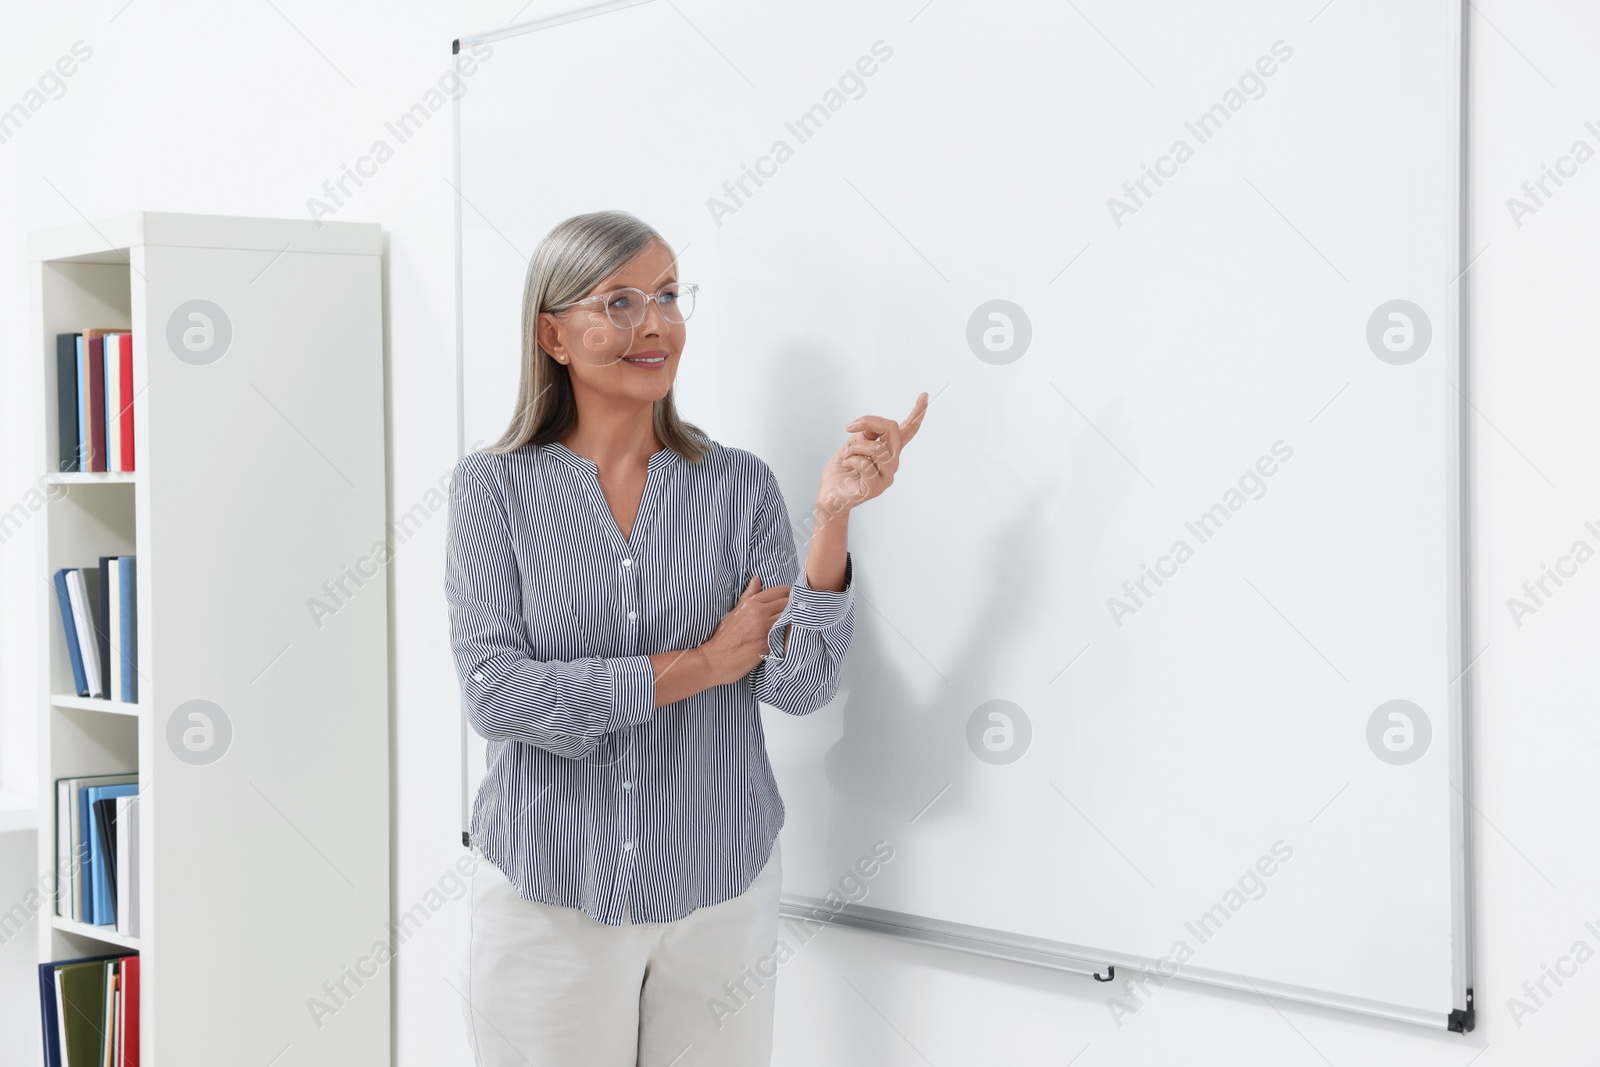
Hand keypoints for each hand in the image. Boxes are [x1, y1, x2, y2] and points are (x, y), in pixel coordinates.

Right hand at [699, 576, 791, 684]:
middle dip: (795, 605)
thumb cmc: (723, 637)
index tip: (793, 598)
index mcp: (753, 603)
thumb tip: (757, 579)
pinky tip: (792, 635)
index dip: (789, 593)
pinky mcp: (770, 644)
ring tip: (796, 622)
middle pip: (789, 603)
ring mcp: (767, 629)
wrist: (715, 659)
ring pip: (792, 618)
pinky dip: (792, 633)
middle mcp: (761, 613)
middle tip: (798, 610)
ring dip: (795, 619)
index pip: (780, 591)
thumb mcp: (734, 612)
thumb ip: (748, 596)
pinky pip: (788, 634)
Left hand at [816, 391, 928, 520]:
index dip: (917, 413)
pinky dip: (850, 460)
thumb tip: (875, 425)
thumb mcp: (853, 444)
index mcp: (888, 451)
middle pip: (892, 430)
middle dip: (868, 422)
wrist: (829, 495)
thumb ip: (867, 434)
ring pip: (877, 448)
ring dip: (855, 447)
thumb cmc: (841, 471)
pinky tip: (847, 466)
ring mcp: (886, 477)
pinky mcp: (875, 488)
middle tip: (850, 426)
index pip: (907, 431)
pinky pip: (865, 464)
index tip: (924, 395)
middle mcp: (892, 463)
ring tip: (847, 456)